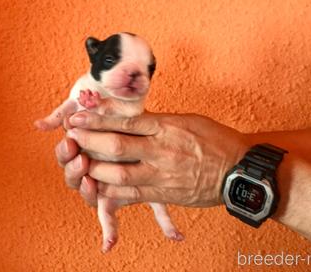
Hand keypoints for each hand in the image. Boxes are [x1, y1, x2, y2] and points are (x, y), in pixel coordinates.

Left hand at [58, 111, 249, 207]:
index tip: (78, 116)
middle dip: (89, 141)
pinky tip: (96, 188)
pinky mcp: (163, 194)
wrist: (239, 170)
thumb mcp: (188, 120)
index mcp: (167, 127)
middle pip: (116, 146)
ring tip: (79, 162)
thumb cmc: (215, 140)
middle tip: (71, 135)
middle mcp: (161, 150)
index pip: (125, 121)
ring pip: (119, 173)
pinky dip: (110, 192)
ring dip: (94, 168)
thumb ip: (158, 121)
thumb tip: (131, 118)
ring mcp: (161, 175)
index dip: (97, 119)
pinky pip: (131, 196)